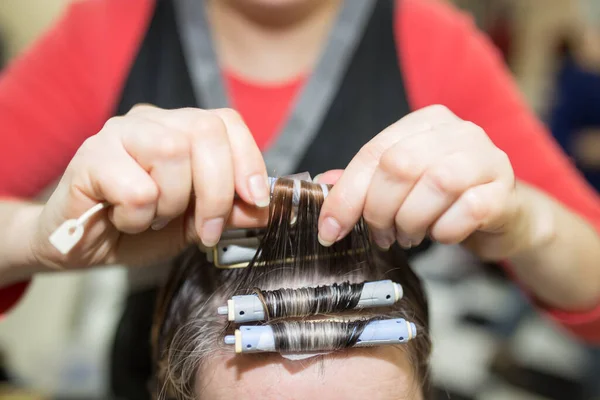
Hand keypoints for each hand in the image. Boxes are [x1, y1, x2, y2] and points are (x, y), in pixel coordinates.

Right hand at [32, 105, 269, 269]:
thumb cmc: (141, 227)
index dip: (248, 160)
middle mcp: (152, 120)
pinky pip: (137, 188)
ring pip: (171, 152)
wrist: (85, 247)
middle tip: (206, 229)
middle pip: (205, 132)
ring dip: (172, 203)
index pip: (226, 121)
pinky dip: (140, 217)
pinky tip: (127, 220)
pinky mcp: (90, 157)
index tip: (255, 201)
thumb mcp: (195, 222)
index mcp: (181, 128)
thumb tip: (264, 207)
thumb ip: (230, 210)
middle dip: (216, 191)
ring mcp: (118, 133)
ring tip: (155, 218)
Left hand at [318, 105, 524, 260]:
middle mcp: (458, 131)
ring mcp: (487, 157)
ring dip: (411, 222)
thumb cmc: (446, 199)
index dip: (346, 195)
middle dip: (380, 210)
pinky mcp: (505, 190)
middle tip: (381, 234)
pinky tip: (441, 234)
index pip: (374, 152)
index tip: (329, 231)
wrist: (507, 215)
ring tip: (409, 236)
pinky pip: (467, 211)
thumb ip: (366, 180)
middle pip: (400, 165)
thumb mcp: (403, 185)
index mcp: (425, 122)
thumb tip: (324, 182)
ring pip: (435, 184)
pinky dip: (444, 231)